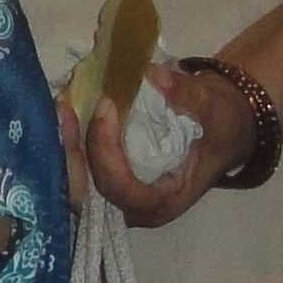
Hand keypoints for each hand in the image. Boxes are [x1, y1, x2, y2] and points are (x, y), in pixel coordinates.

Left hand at [81, 61, 252, 228]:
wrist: (223, 128)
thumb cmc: (223, 127)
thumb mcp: (216, 111)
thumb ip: (188, 97)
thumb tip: (154, 76)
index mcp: (164, 201)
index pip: (122, 189)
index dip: (107, 152)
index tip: (108, 107)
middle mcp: (135, 206)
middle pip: (91, 189)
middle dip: (74, 150)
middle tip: (66, 108)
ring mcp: (118, 194)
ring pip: (80, 181)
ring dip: (66, 145)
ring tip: (59, 106)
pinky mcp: (109, 177)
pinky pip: (82, 165)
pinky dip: (71, 140)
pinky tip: (64, 109)